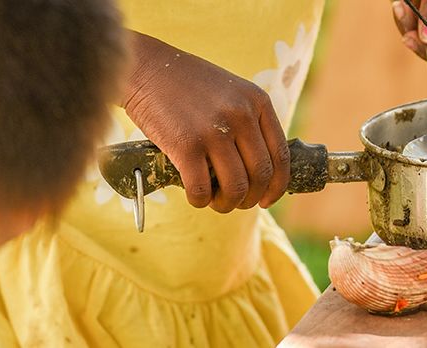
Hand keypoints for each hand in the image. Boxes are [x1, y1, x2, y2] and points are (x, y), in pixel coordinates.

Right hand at [122, 32, 288, 212]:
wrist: (146, 68)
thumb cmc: (188, 85)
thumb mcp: (231, 92)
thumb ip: (249, 121)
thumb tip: (261, 168)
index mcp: (258, 101)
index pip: (281, 155)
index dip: (277, 186)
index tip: (267, 199)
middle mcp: (242, 115)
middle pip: (261, 175)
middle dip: (251, 198)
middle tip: (237, 203)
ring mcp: (215, 130)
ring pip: (235, 187)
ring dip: (227, 204)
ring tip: (216, 202)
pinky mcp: (186, 145)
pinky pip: (202, 189)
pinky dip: (201, 201)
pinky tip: (196, 198)